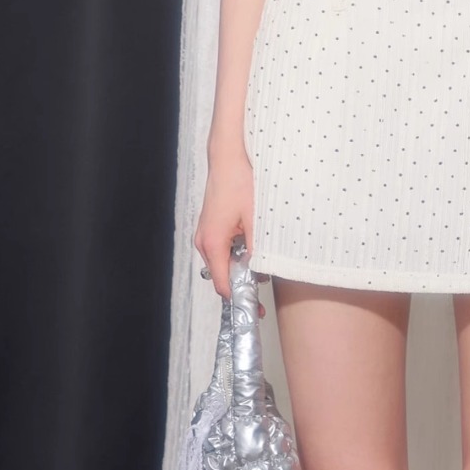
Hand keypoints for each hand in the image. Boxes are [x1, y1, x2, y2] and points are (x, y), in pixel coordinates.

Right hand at [194, 150, 256, 306]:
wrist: (229, 159)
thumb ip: (258, 248)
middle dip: (243, 287)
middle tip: (263, 302)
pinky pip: (225, 250)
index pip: (222, 282)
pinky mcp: (212, 228)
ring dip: (243, 270)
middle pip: (222, 275)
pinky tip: (257, 253)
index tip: (253, 310)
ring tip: (266, 274)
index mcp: (212, 243)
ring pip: (224, 263)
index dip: (238, 298)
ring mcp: (206, 235)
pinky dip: (239, 256)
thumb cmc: (240, 183)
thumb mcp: (257, 218)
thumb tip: (261, 271)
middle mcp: (204, 241)